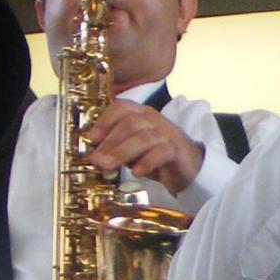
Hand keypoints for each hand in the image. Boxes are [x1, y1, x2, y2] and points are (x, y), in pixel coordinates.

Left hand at [84, 100, 204, 196]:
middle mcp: (153, 119)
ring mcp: (167, 133)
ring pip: (143, 138)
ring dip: (122, 152)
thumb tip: (95, 155)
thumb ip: (116, 148)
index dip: (105, 120)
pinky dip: (147, 162)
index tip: (91, 138)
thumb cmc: (155, 156)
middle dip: (110, 142)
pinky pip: (161, 152)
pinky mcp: (177, 150)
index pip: (122, 107)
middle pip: (130, 123)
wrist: (188, 167)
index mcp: (141, 114)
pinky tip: (136, 173)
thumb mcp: (132, 149)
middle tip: (95, 159)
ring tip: (107, 166)